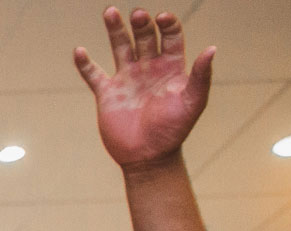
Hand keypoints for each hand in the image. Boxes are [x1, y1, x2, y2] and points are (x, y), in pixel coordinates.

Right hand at [75, 8, 213, 170]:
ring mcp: (126, 79)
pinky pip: (94, 74)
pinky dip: (85, 64)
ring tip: (110, 12)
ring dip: (115, 29)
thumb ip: (201, 76)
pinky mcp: (107, 93)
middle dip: (141, 24)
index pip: (170, 36)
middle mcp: (148, 68)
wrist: (148, 157)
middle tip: (139, 15)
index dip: (167, 24)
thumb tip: (211, 49)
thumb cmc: (174, 131)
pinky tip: (79, 51)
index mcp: (170, 67)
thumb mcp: (193, 102)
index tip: (162, 19)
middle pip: (144, 36)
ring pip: (120, 47)